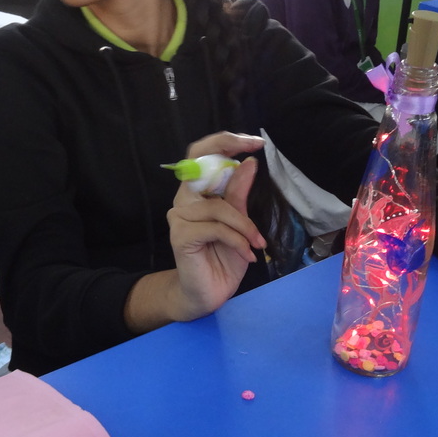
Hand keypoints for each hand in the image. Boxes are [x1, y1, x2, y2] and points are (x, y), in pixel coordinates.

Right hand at [165, 131, 266, 320]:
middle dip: (230, 156)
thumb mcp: (241, 224)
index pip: (202, 155)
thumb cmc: (224, 257)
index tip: (255, 142)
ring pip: (218, 206)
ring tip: (257, 243)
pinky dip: (237, 239)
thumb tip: (249, 163)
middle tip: (257, 155)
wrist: (208, 294)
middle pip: (200, 164)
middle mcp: (185, 199)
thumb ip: (239, 194)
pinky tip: (248, 253)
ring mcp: (180, 217)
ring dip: (245, 225)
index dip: (225, 142)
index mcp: (198, 192)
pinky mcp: (181, 235)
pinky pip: (216, 228)